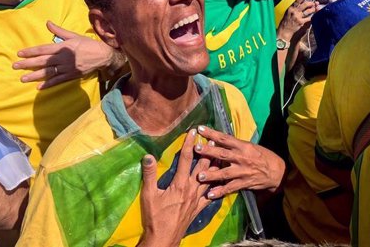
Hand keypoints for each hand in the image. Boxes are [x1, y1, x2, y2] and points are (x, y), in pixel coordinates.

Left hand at [13, 21, 113, 88]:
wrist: (102, 56)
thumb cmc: (87, 44)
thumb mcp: (73, 35)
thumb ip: (59, 31)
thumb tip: (47, 23)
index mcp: (62, 47)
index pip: (43, 49)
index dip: (31, 51)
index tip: (20, 54)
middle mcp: (63, 58)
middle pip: (42, 62)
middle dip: (28, 64)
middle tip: (15, 66)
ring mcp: (67, 68)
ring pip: (48, 73)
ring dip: (35, 76)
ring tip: (23, 78)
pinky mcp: (71, 76)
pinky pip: (58, 81)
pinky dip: (48, 84)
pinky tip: (38, 87)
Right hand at [138, 129, 211, 246]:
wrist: (164, 237)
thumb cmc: (155, 216)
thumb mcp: (149, 194)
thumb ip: (149, 174)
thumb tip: (147, 155)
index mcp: (180, 183)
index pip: (185, 159)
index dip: (189, 144)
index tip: (192, 132)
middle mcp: (191, 188)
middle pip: (202, 166)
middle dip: (207, 151)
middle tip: (212, 139)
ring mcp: (197, 198)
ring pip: (210, 178)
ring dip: (214, 165)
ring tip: (220, 155)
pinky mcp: (199, 207)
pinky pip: (211, 194)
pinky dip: (217, 185)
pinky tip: (221, 181)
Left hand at [193, 126, 285, 198]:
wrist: (277, 172)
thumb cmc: (263, 156)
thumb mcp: (251, 146)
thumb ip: (236, 145)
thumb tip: (219, 140)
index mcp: (243, 146)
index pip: (225, 138)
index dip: (212, 133)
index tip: (200, 129)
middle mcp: (242, 158)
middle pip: (222, 154)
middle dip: (209, 151)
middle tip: (196, 149)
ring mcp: (242, 171)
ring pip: (224, 173)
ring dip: (211, 174)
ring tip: (200, 176)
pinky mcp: (244, 183)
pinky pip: (230, 188)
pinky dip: (220, 191)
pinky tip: (210, 194)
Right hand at [277, 0, 317, 41]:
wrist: (284, 30)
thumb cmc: (286, 21)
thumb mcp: (288, 12)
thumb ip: (294, 7)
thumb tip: (302, 2)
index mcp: (291, 8)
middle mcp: (294, 11)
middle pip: (305, 4)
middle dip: (311, 3)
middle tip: (314, 3)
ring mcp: (298, 17)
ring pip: (308, 11)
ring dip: (313, 9)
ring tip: (314, 9)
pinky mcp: (301, 22)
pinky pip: (309, 18)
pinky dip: (311, 16)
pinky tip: (313, 16)